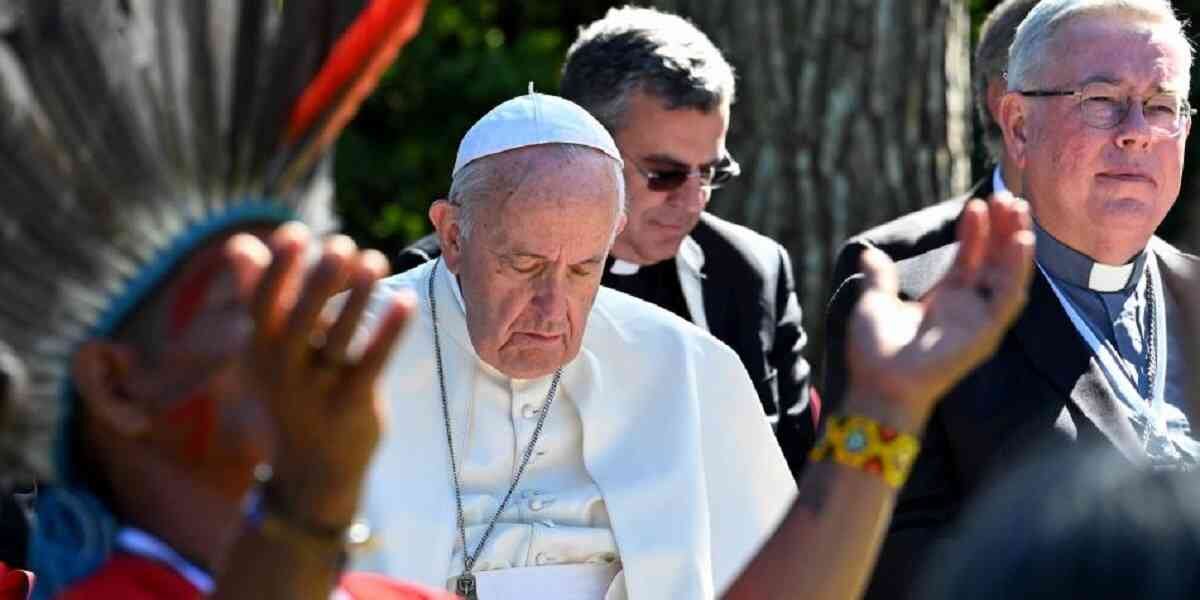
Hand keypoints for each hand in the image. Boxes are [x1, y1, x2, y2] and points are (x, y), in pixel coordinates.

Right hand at [226, 223, 414, 529]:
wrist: (312, 471)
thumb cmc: (293, 391)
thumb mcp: (267, 351)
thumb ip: (258, 296)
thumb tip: (241, 245)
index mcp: (261, 349)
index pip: (262, 303)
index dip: (277, 267)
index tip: (297, 233)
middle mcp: (284, 369)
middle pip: (299, 317)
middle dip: (320, 278)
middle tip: (343, 244)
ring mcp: (318, 389)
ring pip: (337, 338)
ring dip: (357, 297)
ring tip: (375, 259)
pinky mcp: (353, 405)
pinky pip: (372, 362)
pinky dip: (389, 330)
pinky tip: (406, 299)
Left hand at [845, 194, 1034, 431]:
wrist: (878, 384)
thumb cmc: (875, 354)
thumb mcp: (874, 305)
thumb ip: (879, 280)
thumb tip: (870, 254)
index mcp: (943, 300)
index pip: (968, 258)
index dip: (974, 232)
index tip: (976, 205)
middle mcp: (966, 308)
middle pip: (993, 261)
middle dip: (1001, 230)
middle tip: (1006, 196)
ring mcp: (978, 320)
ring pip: (1007, 274)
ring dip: (1015, 242)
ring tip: (1017, 209)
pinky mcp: (986, 333)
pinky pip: (1008, 297)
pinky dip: (1017, 270)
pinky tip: (1021, 241)